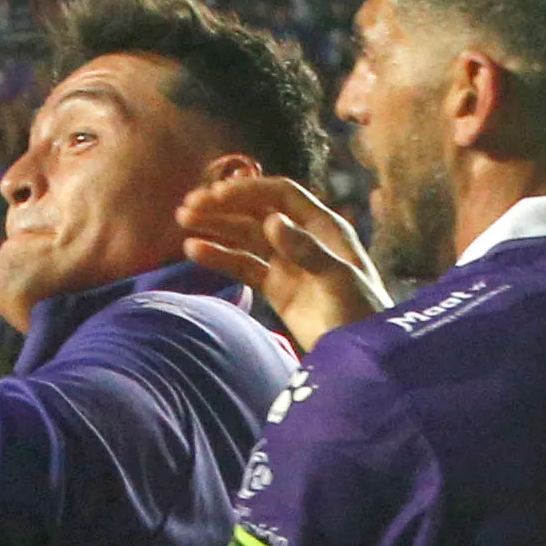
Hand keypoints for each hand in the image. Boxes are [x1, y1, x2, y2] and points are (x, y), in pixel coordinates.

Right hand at [178, 168, 385, 346]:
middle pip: (257, 213)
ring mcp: (288, 263)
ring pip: (246, 237)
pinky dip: (220, 257)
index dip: (248, 191)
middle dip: (223, 207)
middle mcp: (303, 238)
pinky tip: (194, 249)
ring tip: (183, 221)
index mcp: (323, 226)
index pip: (280, 195)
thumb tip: (272, 221)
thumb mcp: (338, 279)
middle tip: (188, 206)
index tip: (216, 195)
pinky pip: (244, 266)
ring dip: (216, 227)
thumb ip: (306, 250)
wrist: (362, 355)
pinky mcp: (277, 287)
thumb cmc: (360, 313)